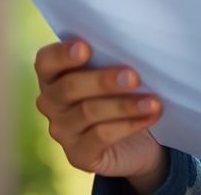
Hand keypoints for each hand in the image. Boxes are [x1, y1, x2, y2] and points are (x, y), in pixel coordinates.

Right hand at [33, 39, 166, 187]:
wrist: (137, 141)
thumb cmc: (122, 94)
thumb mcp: (117, 73)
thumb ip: (112, 59)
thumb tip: (134, 44)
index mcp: (54, 75)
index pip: (46, 61)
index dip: (62, 54)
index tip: (86, 48)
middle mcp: (51, 102)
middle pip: (69, 87)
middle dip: (103, 81)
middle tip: (134, 77)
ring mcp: (62, 131)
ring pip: (89, 112)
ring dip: (125, 105)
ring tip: (153, 101)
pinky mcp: (78, 155)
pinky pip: (101, 136)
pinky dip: (129, 125)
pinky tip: (150, 116)